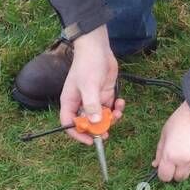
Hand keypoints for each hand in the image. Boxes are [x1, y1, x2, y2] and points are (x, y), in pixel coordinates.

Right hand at [59, 25, 124, 145]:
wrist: (98, 48)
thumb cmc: (87, 64)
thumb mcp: (88, 85)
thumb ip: (91, 105)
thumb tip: (95, 122)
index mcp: (70, 102)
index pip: (69, 124)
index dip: (78, 134)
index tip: (90, 141)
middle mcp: (81, 103)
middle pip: (87, 124)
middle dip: (98, 129)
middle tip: (108, 132)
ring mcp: (94, 100)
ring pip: (101, 118)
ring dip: (111, 119)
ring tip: (118, 113)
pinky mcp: (104, 95)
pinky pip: (110, 108)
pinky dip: (117, 108)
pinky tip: (121, 102)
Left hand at [154, 101, 189, 181]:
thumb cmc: (182, 119)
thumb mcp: (165, 132)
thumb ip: (160, 151)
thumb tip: (156, 164)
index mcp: (171, 155)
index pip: (165, 177)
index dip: (165, 174)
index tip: (167, 169)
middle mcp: (186, 161)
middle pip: (180, 178)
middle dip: (178, 171)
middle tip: (180, 159)